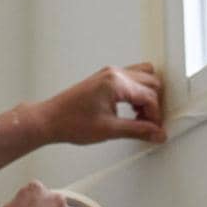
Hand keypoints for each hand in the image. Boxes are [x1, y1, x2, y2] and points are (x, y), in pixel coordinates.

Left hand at [37, 63, 166, 145]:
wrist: (49, 120)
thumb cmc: (71, 122)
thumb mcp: (109, 130)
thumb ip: (138, 131)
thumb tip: (157, 133)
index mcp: (116, 82)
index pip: (149, 96)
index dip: (155, 116)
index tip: (154, 131)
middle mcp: (114, 73)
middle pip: (151, 81)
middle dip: (153, 104)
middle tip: (147, 124)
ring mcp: (109, 74)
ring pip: (143, 76)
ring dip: (146, 95)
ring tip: (139, 117)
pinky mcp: (104, 78)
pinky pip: (131, 78)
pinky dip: (136, 92)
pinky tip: (130, 110)